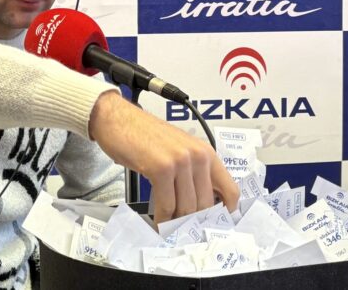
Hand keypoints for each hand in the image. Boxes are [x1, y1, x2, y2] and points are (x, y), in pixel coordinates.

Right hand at [88, 91, 238, 223]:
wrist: (117, 119)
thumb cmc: (143, 135)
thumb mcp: (178, 149)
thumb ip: (193, 172)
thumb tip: (199, 204)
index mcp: (206, 152)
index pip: (231, 190)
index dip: (224, 212)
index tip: (212, 223)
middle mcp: (198, 156)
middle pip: (206, 204)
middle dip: (193, 220)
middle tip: (182, 229)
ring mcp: (180, 162)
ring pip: (187, 207)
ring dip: (176, 221)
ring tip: (168, 226)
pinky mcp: (160, 169)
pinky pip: (166, 205)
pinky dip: (162, 218)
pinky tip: (158, 220)